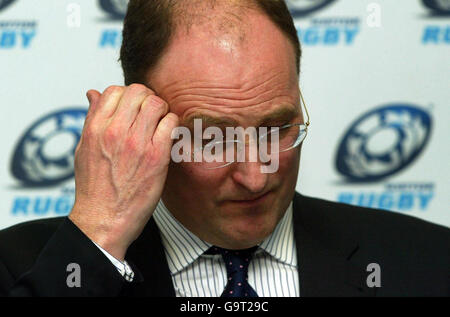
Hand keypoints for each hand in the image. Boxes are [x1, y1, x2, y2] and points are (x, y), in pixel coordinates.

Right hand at [69, 84, 178, 259]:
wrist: (103, 219)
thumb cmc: (94, 188)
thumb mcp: (84, 148)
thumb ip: (91, 118)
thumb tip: (93, 93)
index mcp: (95, 128)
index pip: (114, 90)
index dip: (127, 94)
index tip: (134, 106)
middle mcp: (115, 131)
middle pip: (138, 91)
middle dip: (147, 98)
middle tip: (151, 113)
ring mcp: (136, 143)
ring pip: (157, 103)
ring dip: (162, 110)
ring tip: (160, 124)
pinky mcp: (156, 157)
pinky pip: (171, 123)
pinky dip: (173, 125)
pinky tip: (168, 137)